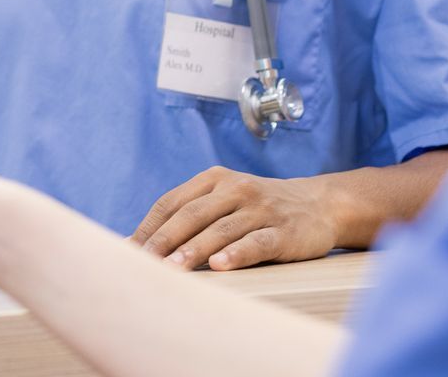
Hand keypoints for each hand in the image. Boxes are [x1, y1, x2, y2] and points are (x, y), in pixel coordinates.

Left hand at [130, 167, 336, 270]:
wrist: (319, 203)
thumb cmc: (258, 208)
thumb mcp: (225, 199)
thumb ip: (190, 214)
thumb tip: (141, 243)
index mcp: (213, 179)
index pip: (171, 203)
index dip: (149, 227)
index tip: (128, 251)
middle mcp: (234, 189)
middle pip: (191, 215)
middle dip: (164, 240)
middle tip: (143, 263)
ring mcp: (260, 209)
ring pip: (220, 230)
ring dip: (193, 250)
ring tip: (172, 269)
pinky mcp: (283, 231)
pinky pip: (256, 242)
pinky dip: (236, 254)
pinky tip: (219, 266)